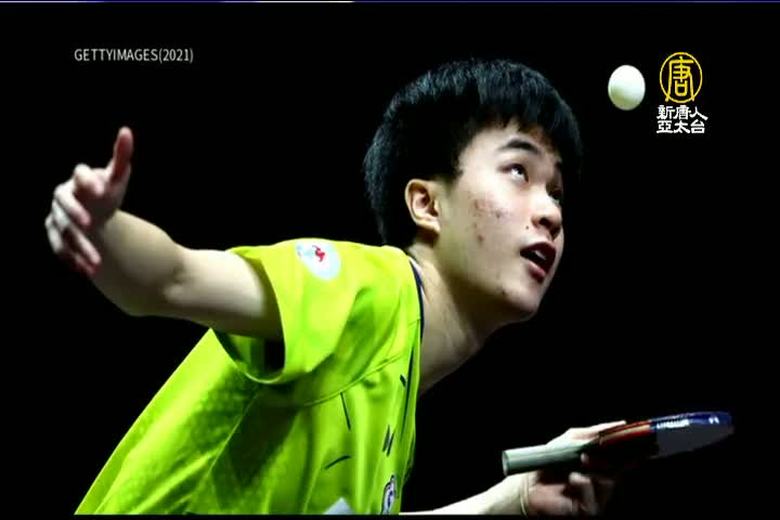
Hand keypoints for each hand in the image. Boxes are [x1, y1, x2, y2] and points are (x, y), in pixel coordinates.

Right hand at [45, 127, 133, 275]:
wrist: (95, 212)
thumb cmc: (106, 192)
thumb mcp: (116, 177)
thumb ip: (121, 156)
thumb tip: (126, 131)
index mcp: (79, 178)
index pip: (79, 173)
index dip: (88, 179)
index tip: (103, 190)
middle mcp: (63, 195)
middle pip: (63, 203)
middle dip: (74, 213)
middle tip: (90, 224)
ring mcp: (56, 216)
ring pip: (63, 231)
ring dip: (79, 246)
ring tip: (98, 264)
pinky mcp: (55, 234)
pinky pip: (59, 248)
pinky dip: (72, 259)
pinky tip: (88, 271)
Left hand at [505, 421, 626, 515]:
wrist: (529, 484)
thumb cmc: (550, 461)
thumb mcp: (571, 439)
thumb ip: (593, 432)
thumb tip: (619, 423)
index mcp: (602, 463)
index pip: (623, 457)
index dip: (631, 449)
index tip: (636, 439)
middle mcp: (602, 480)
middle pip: (619, 469)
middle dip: (612, 457)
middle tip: (600, 446)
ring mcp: (596, 496)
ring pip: (608, 483)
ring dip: (596, 469)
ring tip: (582, 460)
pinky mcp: (587, 509)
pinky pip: (593, 498)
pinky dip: (584, 485)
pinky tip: (574, 478)